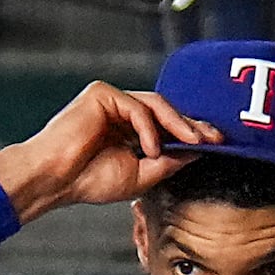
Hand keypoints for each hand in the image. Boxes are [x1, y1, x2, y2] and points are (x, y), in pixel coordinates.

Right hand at [0, 82, 220, 224]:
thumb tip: (199, 151)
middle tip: (216, 138)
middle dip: (194, 125)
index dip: (193, 133)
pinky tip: (150, 149)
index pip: (168, 126)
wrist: (56, 179)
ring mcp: (111, 100)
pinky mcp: (101, 94)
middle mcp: (122, 112)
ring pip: (156, 105)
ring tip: (194, 143)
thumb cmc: (90, 180)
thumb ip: (170, 161)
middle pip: (167, 111)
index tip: (218, 144)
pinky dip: (148, 129)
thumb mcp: (144, 174)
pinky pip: (137, 107)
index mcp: (131, 130)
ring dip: (179, 125)